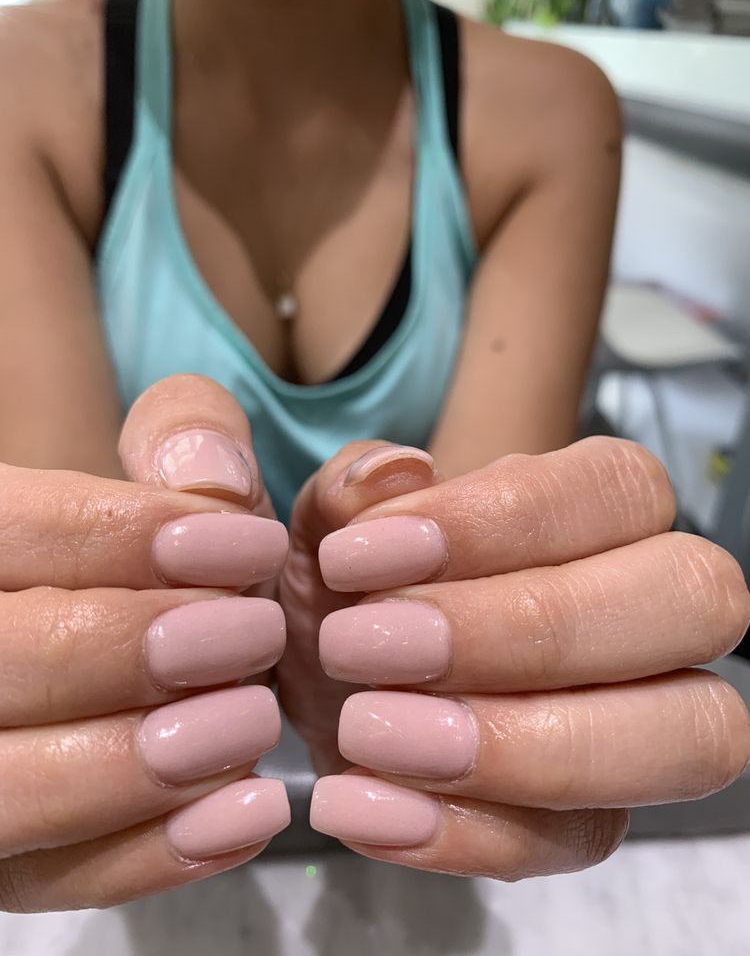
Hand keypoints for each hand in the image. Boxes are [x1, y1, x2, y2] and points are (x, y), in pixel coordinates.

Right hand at [0, 377, 290, 912]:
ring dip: (137, 763)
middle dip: (135, 647)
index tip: (252, 544)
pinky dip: (149, 856)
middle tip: (254, 632)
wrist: (151, 641)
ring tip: (252, 721)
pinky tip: (244, 812)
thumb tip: (214, 479)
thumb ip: (189, 437)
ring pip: (8, 788)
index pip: (12, 533)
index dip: (128, 538)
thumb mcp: (173, 473)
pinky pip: (52, 882)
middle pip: (5, 659)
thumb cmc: (163, 549)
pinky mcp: (5, 858)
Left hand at [309, 437, 749, 878]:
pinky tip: (360, 803)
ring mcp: (646, 722)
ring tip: (368, 730)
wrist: (330, 679)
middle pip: (688, 600)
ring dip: (517, 745)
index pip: (617, 487)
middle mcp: (655, 609)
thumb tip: (391, 472)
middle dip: (523, 629)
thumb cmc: (355, 584)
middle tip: (368, 643)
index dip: (500, 520)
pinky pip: (580, 838)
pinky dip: (465, 831)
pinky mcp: (594, 816)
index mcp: (602, 507)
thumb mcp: (331, 524)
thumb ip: (351, 487)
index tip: (359, 556)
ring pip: (683, 736)